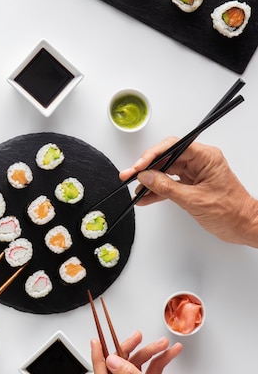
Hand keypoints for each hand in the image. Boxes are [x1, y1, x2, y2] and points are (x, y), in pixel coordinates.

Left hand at [91, 333, 209, 373]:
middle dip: (131, 350)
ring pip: (137, 365)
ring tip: (163, 344)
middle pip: (121, 368)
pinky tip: (171, 351)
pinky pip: (151, 368)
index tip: (96, 342)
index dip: (99, 359)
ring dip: (150, 352)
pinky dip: (160, 359)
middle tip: (137, 337)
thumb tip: (111, 362)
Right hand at [119, 139, 257, 245]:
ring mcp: (195, 173)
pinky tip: (145, 197)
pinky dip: (157, 191)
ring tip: (135, 189)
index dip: (153, 154)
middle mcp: (200, 161)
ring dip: (150, 181)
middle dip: (147, 167)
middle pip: (167, 157)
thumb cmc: (231, 212)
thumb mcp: (194, 200)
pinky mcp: (191, 185)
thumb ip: (167, 188)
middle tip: (130, 175)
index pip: (174, 147)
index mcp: (206, 157)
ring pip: (166, 171)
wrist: (242, 226)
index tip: (139, 166)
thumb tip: (147, 177)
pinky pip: (170, 184)